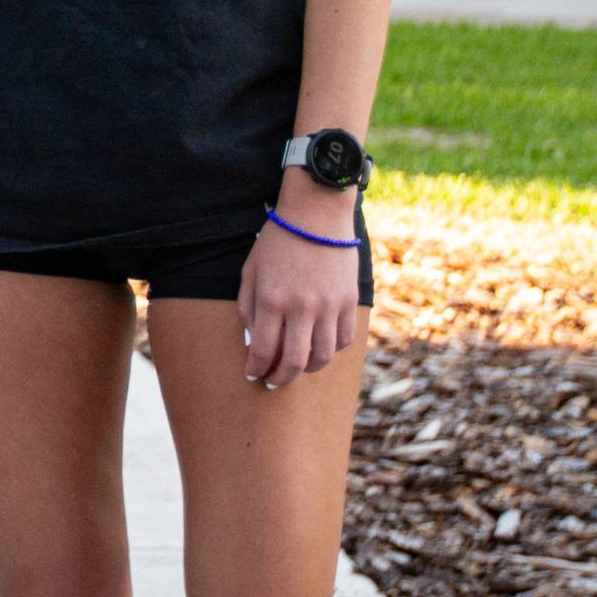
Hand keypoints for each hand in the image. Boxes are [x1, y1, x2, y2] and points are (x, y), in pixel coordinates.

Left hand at [236, 204, 365, 389]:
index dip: (256, 369)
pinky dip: (330, 350)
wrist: (316, 214)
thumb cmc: (278, 241)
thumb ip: (248, 307)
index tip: (252, 375)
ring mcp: (328, 305)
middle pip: (294, 362)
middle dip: (280, 378)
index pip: (263, 350)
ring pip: (322, 357)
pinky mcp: (348, 301)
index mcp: (272, 299)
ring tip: (297, 367)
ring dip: (307, 369)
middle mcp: (301, 307)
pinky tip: (318, 347)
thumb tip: (254, 340)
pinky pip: (343, 340)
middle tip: (273, 382)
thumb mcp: (251, 270)